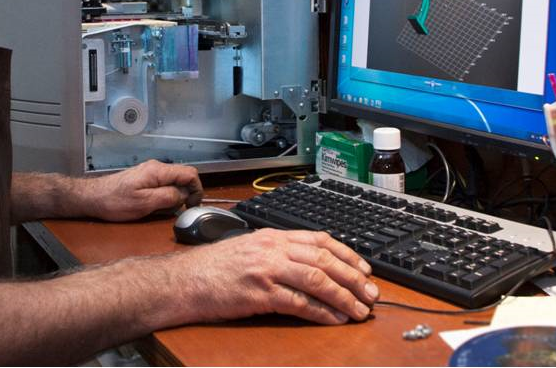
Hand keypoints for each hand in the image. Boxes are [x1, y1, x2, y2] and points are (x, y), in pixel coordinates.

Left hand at [88, 160, 202, 221]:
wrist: (93, 197)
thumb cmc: (115, 201)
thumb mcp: (144, 203)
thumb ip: (167, 197)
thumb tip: (183, 196)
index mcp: (158, 171)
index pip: (190, 173)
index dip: (197, 189)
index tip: (193, 205)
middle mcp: (156, 168)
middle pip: (183, 177)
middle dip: (185, 194)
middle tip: (176, 210)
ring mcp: (150, 173)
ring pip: (173, 183)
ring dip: (173, 197)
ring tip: (161, 210)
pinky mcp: (145, 179)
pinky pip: (163, 186)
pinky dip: (164, 197)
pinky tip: (153, 207)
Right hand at [180, 228, 378, 324]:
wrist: (184, 281)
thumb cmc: (213, 268)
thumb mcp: (249, 248)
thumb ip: (277, 252)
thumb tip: (309, 263)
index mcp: (273, 236)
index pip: (320, 239)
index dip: (348, 254)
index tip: (365, 268)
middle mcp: (273, 249)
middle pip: (325, 259)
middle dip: (353, 277)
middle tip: (372, 293)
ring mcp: (267, 270)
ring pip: (317, 279)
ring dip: (344, 296)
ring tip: (360, 310)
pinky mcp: (260, 294)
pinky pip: (299, 303)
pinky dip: (321, 313)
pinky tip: (334, 319)